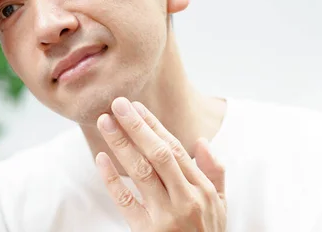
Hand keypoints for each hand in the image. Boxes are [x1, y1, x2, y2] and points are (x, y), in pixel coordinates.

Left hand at [96, 98, 226, 231]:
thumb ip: (215, 173)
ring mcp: (166, 217)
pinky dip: (112, 180)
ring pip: (141, 172)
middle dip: (137, 126)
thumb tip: (202, 141)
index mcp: (202, 190)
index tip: (136, 107)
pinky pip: (125, 202)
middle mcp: (186, 200)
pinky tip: (100, 160)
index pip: (176, 149)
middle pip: (159, 154)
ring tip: (105, 123)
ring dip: (121, 144)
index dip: (154, 126)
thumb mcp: (221, 206)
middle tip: (117, 104)